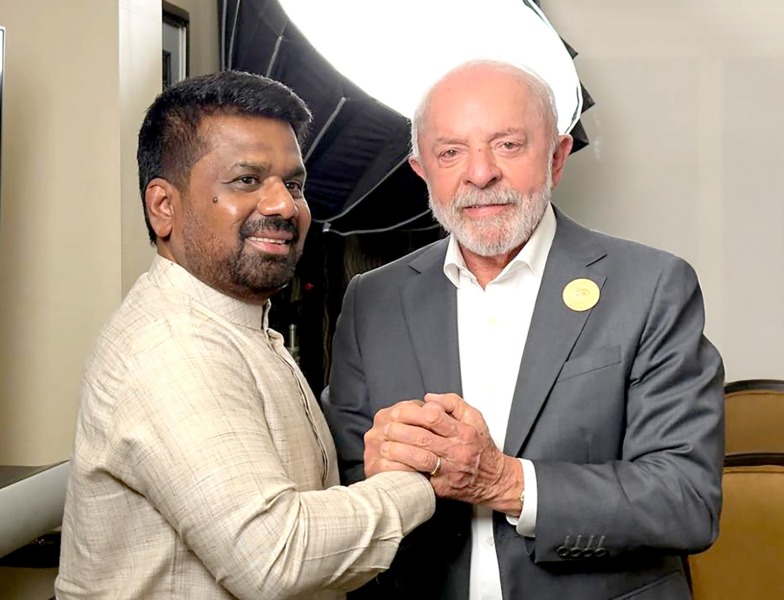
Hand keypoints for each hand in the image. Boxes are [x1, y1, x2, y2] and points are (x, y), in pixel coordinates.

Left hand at [373, 393, 523, 514]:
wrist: (494, 481)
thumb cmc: (481, 448)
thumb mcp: (475, 419)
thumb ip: (453, 403)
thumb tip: (429, 397)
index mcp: (463, 432)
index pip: (434, 417)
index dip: (412, 413)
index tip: (399, 412)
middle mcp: (456, 451)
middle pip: (422, 438)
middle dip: (399, 431)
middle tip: (386, 428)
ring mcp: (449, 470)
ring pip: (419, 459)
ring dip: (398, 452)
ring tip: (384, 446)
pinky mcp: (442, 487)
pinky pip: (419, 479)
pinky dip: (403, 472)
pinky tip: (391, 466)